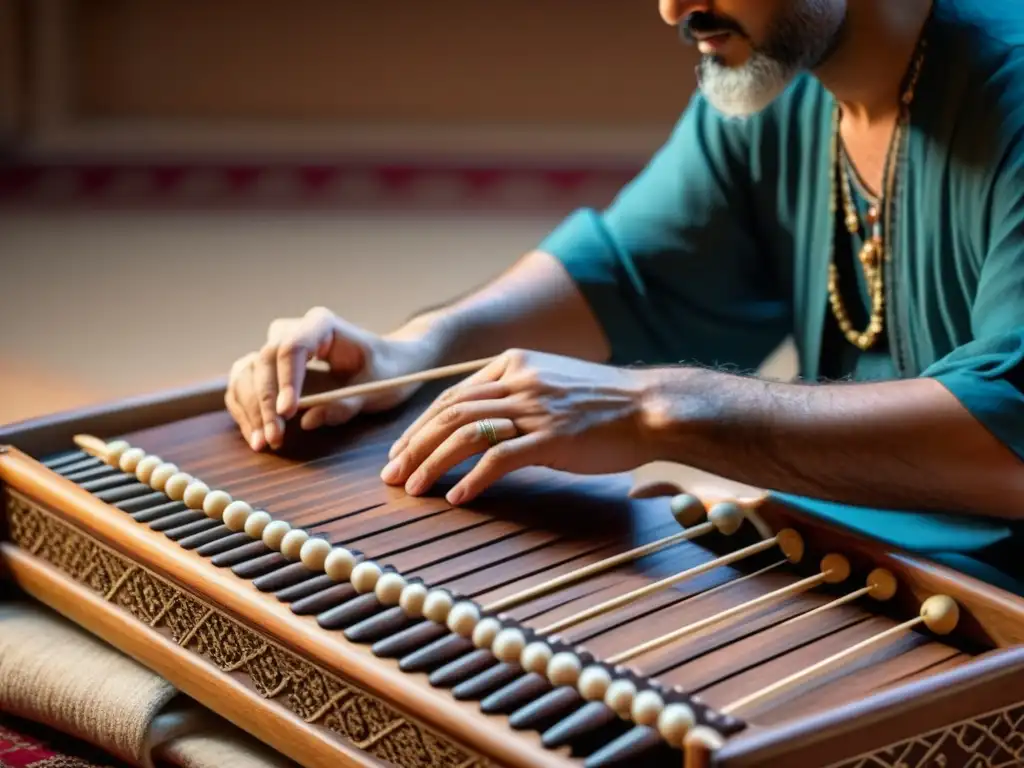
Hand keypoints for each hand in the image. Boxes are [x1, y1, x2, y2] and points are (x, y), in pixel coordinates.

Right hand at [225, 306, 437, 450]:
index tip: (288, 413)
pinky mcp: (272, 367)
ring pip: (248, 372)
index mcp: (322, 325)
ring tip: (263, 442)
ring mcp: (279, 347)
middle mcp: (294, 329)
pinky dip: (247, 410)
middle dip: (266, 402)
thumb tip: (307, 421)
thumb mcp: (376, 388)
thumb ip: (345, 404)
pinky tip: (256, 435)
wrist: (391, 362)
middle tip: (275, 436)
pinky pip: (247, 384)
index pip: (292, 347)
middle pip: (264, 360)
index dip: (285, 380)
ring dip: (251, 408)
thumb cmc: (387, 371)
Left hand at [380, 348, 655, 504]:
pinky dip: (473, 479)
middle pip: (449, 413)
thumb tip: (479, 424)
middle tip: (394, 475)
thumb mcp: (552, 384)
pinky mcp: (552, 437)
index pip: (451, 395)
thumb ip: (515, 395)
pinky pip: (499, 458)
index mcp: (514, 364)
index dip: (421, 426)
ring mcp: (535, 407)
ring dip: (433, 463)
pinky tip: (457, 498)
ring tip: (413, 488)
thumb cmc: (604, 402)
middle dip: (414, 446)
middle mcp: (519, 380)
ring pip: (465, 433)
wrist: (651, 407)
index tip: (403, 451)